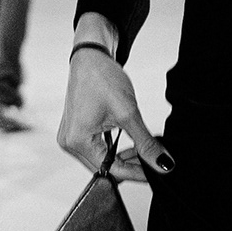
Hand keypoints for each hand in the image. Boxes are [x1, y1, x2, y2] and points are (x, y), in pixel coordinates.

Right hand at [58, 41, 172, 184]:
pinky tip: (131, 143)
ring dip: (124, 158)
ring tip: (145, 150)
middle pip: (105, 169)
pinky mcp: (77, 132)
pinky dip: (115, 150)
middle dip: (131, 166)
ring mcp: (71, 138)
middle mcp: (69, 143)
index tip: (156, 173)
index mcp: (77, 141)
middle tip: (155, 161)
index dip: (136, 173)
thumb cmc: (102, 77)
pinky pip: (98, 150)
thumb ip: (146, 143)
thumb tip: (162, 164)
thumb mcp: (128, 113)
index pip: (111, 170)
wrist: (91, 57)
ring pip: (102, 161)